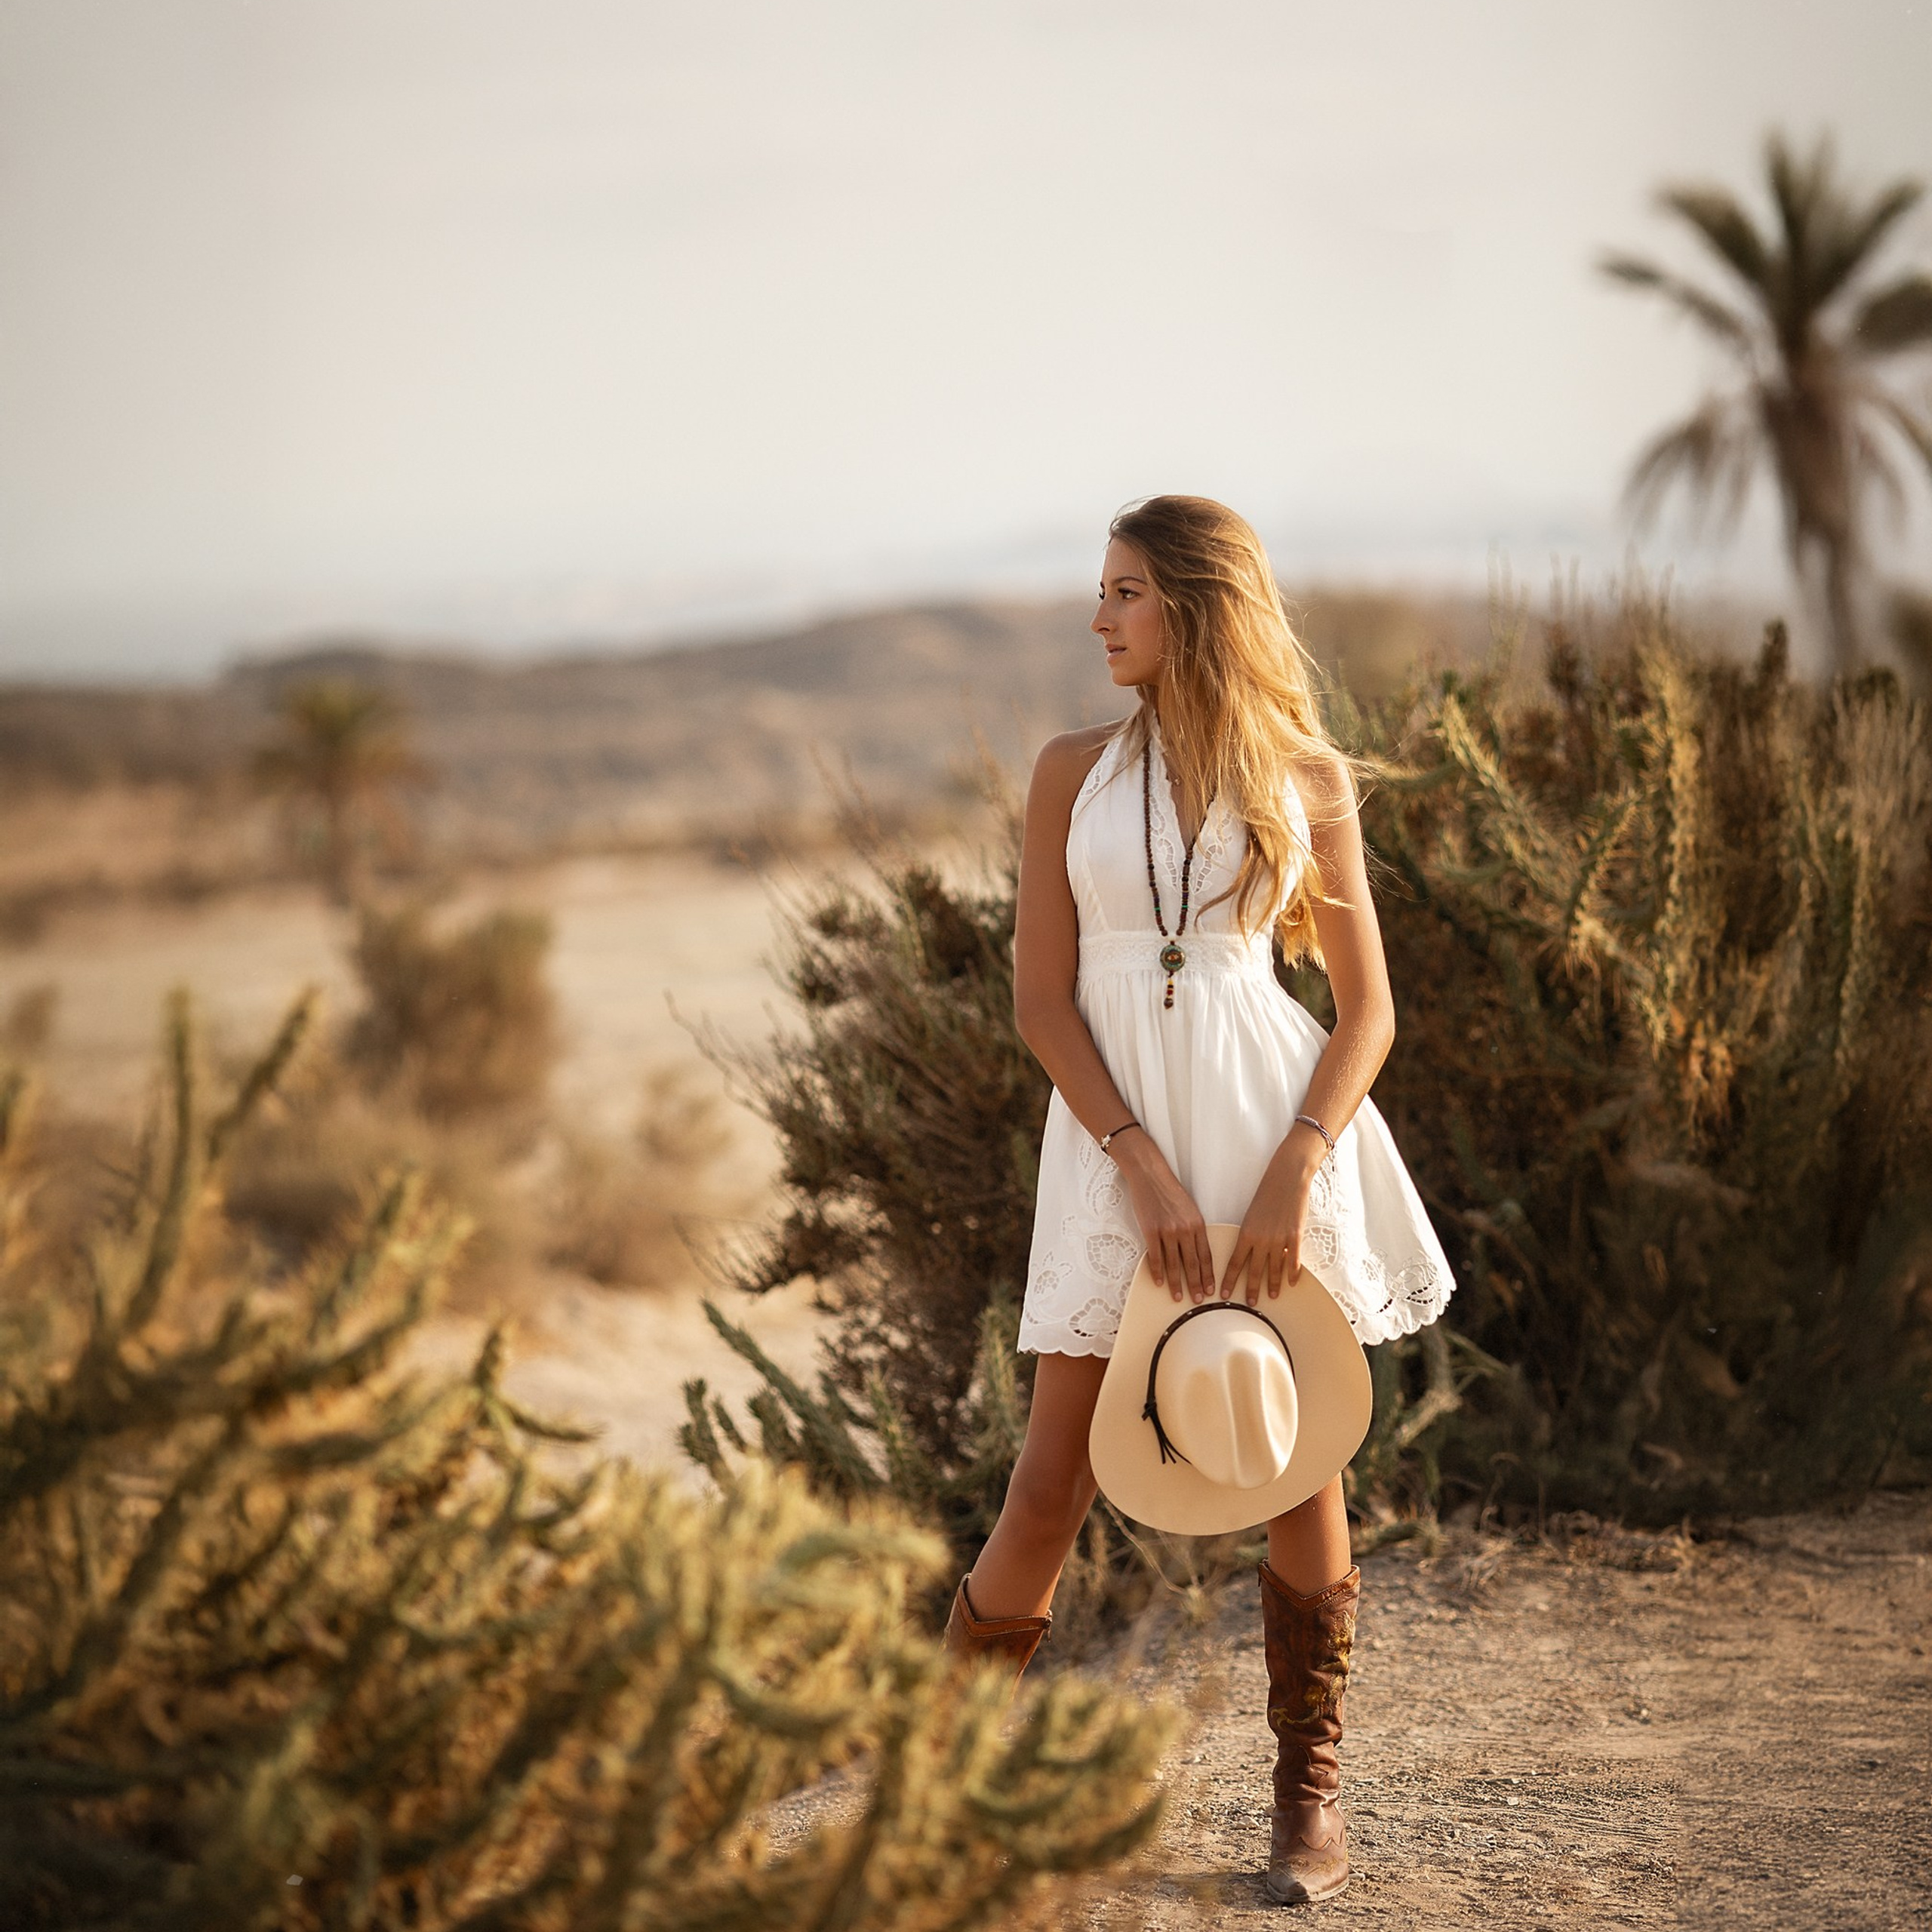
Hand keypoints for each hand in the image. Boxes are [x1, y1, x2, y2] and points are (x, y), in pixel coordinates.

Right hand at [1113, 1134, 1213, 1302]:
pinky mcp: (1150, 1230)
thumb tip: (1196, 1252)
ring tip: (1178, 1297)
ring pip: (1174, 1264)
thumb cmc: (1170, 1191)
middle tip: (1198, 1301)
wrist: (1150, 1175)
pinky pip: (1155, 1256)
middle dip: (1196, 1285)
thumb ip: (1194, 1229)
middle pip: (1193, 1264)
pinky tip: (1159, 1282)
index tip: (1211, 1290)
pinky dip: (1157, 1271)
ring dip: (1177, 1283)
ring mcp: (1167, 1231)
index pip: (1206, 1256)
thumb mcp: (1190, 1209)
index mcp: (1198, 1224)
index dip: (1209, 1275)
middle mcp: (1185, 1229)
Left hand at [1219, 1140, 1320, 1305]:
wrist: (1287, 1178)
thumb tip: (1246, 1251)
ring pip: (1274, 1269)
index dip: (1229, 1281)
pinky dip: (1292, 1273)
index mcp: (1246, 1233)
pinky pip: (1294, 1261)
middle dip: (1251, 1289)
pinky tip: (1292, 1283)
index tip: (1223, 1294)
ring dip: (1273, 1285)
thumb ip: (1249, 1235)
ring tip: (1272, 1296)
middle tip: (1249, 1304)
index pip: (1234, 1263)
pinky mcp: (1296, 1237)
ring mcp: (1280, 1239)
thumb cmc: (1267, 1194)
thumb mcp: (1251, 1215)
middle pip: (1254, 1271)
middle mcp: (1261, 1240)